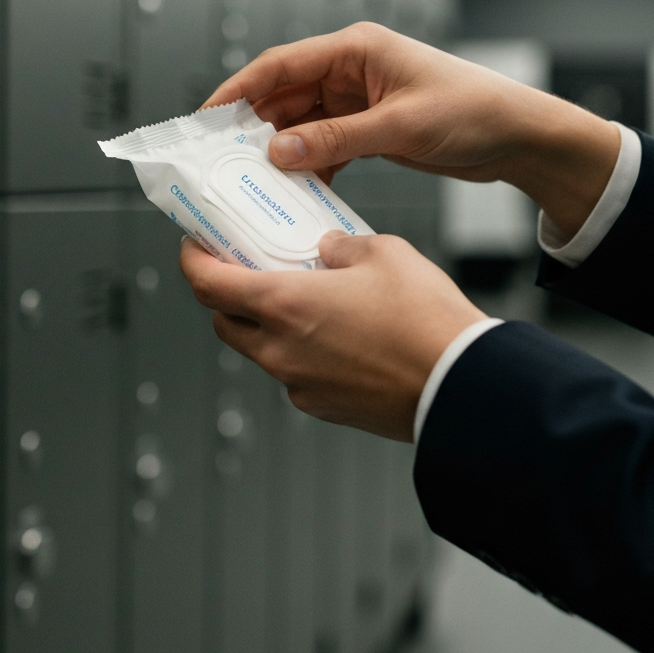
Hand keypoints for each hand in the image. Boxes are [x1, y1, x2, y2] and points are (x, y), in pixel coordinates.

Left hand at [179, 232, 486, 441]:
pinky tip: (334, 334)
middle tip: (246, 268)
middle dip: (226, 294)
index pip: (207, 284)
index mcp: (283, 304)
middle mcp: (280, 350)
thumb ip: (342, 245)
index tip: (194, 245)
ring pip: (259, 350)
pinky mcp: (323, 407)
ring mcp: (299, 384)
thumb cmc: (425, 320)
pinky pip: (293, 375)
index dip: (192, 260)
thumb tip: (328, 249)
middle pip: (223, 321)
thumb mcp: (384, 252)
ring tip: (302, 299)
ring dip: (264, 324)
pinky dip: (299, 352)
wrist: (462, 386)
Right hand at [204, 23, 620, 240]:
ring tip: (255, 181)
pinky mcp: (369, 127)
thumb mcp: (399, 126)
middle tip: (222, 160)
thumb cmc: (473, 111)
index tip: (205, 117)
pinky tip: (299, 190)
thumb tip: (279, 152)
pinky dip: (311, 165)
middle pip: (284, 95)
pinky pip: (325, 144)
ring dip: (282, 150)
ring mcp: (359, 100)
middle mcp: (352, 70)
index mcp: (356, 50)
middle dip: (253, 127)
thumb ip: (336, 139)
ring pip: (302, 123)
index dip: (237, 89)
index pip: (280, 64)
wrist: (518, 136)